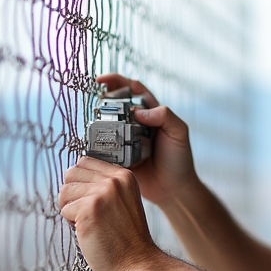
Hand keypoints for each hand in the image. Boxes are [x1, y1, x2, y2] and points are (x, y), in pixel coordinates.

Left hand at [58, 156, 160, 270]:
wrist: (137, 266)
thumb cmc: (126, 241)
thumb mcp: (122, 202)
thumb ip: (104, 187)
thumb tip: (72, 177)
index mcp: (124, 175)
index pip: (85, 162)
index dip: (80, 184)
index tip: (91, 203)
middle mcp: (114, 180)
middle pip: (71, 173)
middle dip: (72, 195)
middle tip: (88, 215)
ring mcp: (102, 193)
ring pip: (64, 191)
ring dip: (70, 210)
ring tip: (90, 225)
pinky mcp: (89, 209)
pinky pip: (64, 210)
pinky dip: (71, 225)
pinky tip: (89, 233)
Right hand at [95, 74, 196, 205]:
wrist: (173, 190)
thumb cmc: (179, 159)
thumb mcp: (179, 132)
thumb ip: (165, 115)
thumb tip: (138, 111)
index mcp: (150, 112)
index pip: (132, 89)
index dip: (117, 81)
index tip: (102, 80)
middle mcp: (135, 123)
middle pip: (114, 104)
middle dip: (103, 99)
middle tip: (97, 103)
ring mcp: (124, 139)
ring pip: (106, 124)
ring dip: (97, 120)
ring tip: (93, 120)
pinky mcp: (117, 156)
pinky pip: (103, 146)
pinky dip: (96, 142)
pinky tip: (91, 140)